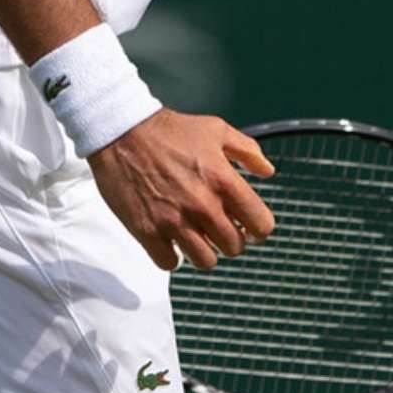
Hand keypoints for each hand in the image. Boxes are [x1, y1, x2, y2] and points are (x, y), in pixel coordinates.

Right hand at [88, 108, 274, 270]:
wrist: (124, 132)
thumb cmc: (172, 130)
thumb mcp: (216, 130)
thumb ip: (247, 150)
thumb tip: (268, 172)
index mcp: (224, 181)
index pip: (260, 224)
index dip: (259, 227)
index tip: (250, 224)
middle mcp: (203, 206)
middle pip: (234, 247)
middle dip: (231, 238)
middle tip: (219, 226)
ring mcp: (175, 222)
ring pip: (206, 261)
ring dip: (204, 249)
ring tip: (196, 233)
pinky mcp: (148, 232)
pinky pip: (170, 263)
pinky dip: (172, 254)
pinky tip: (171, 237)